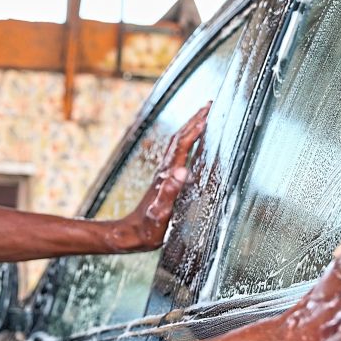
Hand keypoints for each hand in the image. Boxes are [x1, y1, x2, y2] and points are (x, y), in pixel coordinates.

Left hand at [107, 103, 209, 252]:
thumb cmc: (147, 228)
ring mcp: (164, 175)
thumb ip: (170, 191)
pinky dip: (188, 144)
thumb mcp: (160, 212)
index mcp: (166, 175)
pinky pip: (179, 156)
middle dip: (195, 121)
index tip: (209, 113)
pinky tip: (193, 146)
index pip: (183, 145)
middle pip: (180, 139)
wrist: (130, 235)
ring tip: (203, 118)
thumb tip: (182, 171)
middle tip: (209, 105)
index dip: (196, 128)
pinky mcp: (165, 181)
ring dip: (191, 129)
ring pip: (178, 145)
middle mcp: (165, 171)